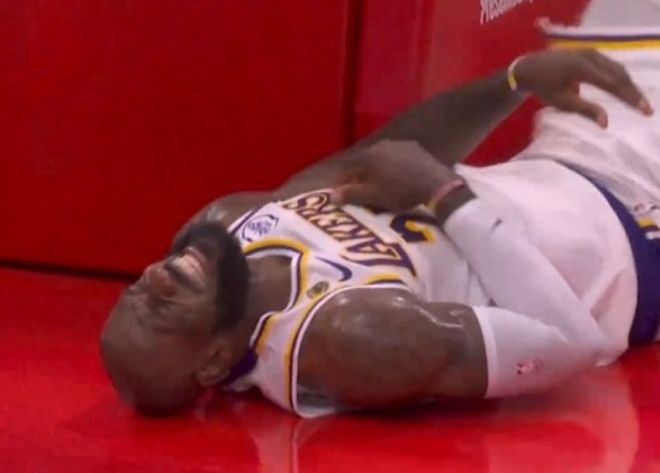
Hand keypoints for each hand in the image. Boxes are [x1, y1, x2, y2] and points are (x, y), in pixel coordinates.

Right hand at [331, 140, 456, 210]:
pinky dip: (392, 166)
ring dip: (376, 169)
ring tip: (379, 183)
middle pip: (363, 160)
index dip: (341, 180)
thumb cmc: (400, 192)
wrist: (435, 184)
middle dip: (359, 174)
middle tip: (359, 189)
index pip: (347, 167)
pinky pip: (396, 156)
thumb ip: (351, 194)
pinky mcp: (414, 147)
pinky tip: (398, 176)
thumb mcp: (374, 196)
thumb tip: (331, 196)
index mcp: (368, 156)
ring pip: (380, 157)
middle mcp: (380, 145)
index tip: (340, 193)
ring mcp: (399, 144)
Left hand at [515, 48, 652, 126]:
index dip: (630, 98)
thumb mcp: (562, 102)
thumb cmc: (543, 87)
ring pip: (617, 68)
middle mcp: (590, 56)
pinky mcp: (590, 52)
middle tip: (646, 108)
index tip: (644, 110)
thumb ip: (585, 110)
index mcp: (582, 68)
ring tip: (637, 101)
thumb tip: (606, 123)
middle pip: (620, 75)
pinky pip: (610, 65)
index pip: (613, 84)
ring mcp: (591, 52)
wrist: (528, 68)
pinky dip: (619, 77)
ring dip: (628, 84)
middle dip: (634, 92)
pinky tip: (625, 88)